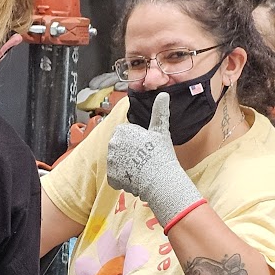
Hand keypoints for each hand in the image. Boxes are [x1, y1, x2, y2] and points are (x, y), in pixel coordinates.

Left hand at [107, 92, 202, 227]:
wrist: (159, 179)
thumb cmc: (161, 153)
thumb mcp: (160, 130)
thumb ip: (159, 111)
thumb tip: (164, 94)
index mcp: (122, 131)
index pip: (126, 134)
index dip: (137, 141)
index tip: (146, 146)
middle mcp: (112, 145)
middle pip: (121, 148)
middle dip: (130, 153)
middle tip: (145, 158)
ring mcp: (110, 162)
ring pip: (119, 163)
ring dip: (127, 166)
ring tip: (142, 169)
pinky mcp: (111, 177)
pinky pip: (117, 177)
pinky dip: (125, 179)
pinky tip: (137, 179)